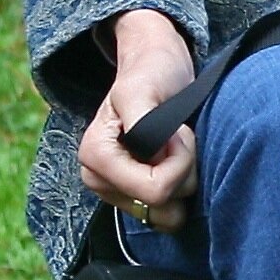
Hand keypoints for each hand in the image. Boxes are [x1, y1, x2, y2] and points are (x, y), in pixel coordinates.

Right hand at [77, 9, 199, 232]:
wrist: (155, 64)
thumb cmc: (151, 70)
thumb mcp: (143, 89)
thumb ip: (143, 123)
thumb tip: (147, 153)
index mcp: (96, 158)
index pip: (155, 190)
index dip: (180, 159)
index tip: (177, 129)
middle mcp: (99, 181)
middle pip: (162, 207)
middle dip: (183, 170)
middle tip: (179, 136)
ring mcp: (116, 191)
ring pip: (168, 215)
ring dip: (183, 177)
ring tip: (176, 144)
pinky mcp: (133, 195)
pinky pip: (166, 211)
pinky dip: (180, 184)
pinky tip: (176, 159)